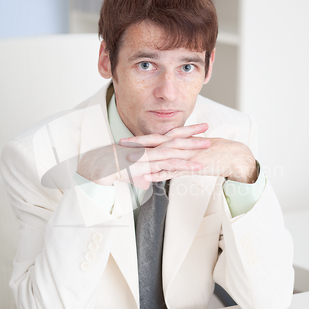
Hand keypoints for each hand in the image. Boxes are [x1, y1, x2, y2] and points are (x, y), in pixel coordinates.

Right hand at [76, 139, 203, 189]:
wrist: (99, 167)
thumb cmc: (112, 168)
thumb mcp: (130, 172)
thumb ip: (142, 175)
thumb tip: (148, 180)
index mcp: (147, 146)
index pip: (168, 136)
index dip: (182, 131)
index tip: (195, 128)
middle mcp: (150, 148)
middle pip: (175, 138)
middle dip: (192, 133)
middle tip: (207, 127)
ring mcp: (150, 155)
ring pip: (176, 149)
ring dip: (194, 147)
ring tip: (208, 145)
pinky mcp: (149, 164)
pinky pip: (170, 163)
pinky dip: (185, 164)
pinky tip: (197, 165)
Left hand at [120, 123, 257, 183]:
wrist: (231, 155)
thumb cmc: (214, 151)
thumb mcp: (195, 146)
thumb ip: (182, 148)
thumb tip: (172, 150)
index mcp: (180, 140)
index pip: (156, 137)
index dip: (140, 138)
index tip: (126, 140)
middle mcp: (179, 145)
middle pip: (154, 143)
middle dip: (136, 144)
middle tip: (121, 145)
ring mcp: (183, 156)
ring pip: (160, 156)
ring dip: (143, 158)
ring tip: (128, 160)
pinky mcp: (189, 167)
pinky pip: (171, 172)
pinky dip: (159, 174)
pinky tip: (147, 177)